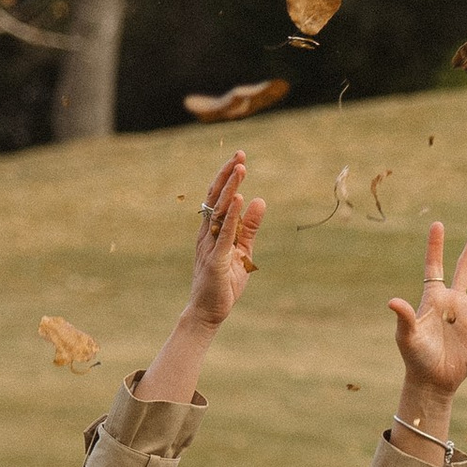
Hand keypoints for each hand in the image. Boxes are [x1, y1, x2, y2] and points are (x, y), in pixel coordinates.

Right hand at [185, 150, 264, 325]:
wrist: (208, 312)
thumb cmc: (224, 282)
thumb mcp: (243, 250)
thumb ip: (249, 227)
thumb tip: (259, 200)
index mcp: (211, 231)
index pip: (218, 198)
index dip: (228, 177)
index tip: (239, 158)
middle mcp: (207, 233)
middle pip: (216, 198)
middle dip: (228, 175)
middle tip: (240, 154)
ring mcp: (210, 245)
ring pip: (219, 210)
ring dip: (230, 188)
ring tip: (240, 168)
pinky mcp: (216, 259)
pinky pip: (224, 233)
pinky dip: (232, 215)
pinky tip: (238, 199)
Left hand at [387, 219, 466, 430]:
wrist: (433, 381)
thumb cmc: (416, 358)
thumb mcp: (406, 336)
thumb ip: (405, 317)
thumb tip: (393, 301)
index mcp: (434, 299)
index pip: (435, 267)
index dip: (435, 247)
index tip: (437, 225)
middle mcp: (453, 302)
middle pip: (465, 268)